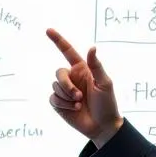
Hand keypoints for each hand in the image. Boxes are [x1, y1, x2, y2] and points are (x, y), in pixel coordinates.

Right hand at [45, 28, 122, 147]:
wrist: (102, 126)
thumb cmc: (107, 103)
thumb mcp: (105, 83)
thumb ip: (96, 66)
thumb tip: (92, 47)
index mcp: (82, 69)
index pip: (68, 51)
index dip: (58, 40)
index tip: (48, 30)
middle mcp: (72, 78)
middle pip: (58, 72)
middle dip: (66, 85)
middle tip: (79, 97)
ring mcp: (65, 91)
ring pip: (55, 86)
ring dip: (67, 96)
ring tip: (79, 104)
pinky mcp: (59, 103)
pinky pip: (52, 98)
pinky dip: (62, 104)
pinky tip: (73, 110)